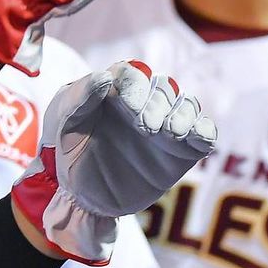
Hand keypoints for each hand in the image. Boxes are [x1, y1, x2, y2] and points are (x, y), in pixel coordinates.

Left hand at [12, 60, 217, 263]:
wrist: (81, 196)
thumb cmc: (67, 152)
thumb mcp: (63, 122)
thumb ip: (80, 97)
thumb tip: (104, 76)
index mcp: (114, 91)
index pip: (135, 72)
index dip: (136, 86)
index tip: (128, 108)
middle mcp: (143, 104)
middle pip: (165, 87)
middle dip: (158, 104)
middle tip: (145, 129)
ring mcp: (164, 127)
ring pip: (187, 105)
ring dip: (183, 115)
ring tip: (171, 134)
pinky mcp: (181, 152)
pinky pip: (204, 133)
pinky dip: (204, 131)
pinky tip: (192, 139)